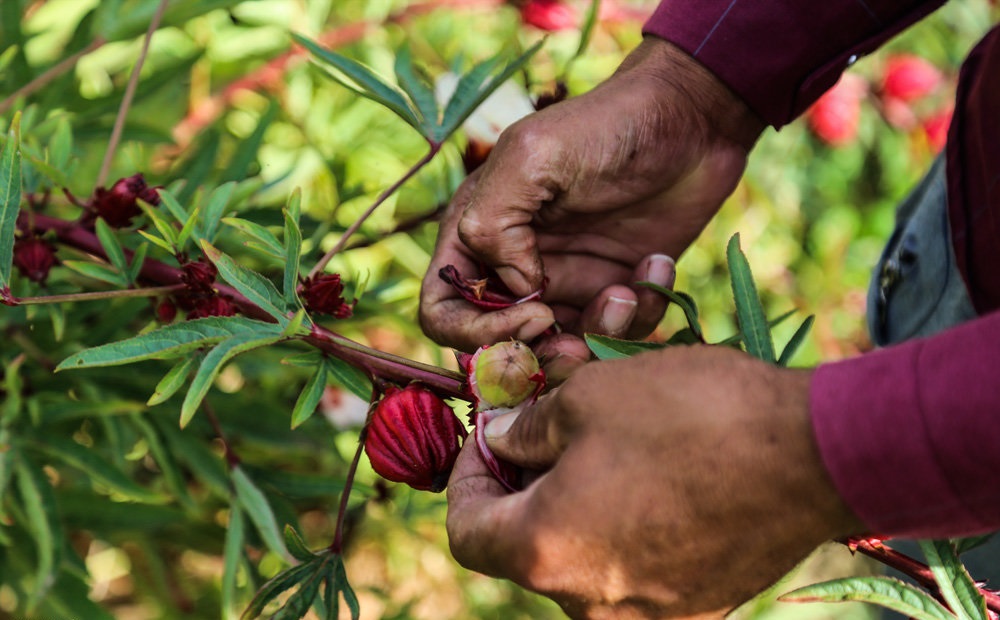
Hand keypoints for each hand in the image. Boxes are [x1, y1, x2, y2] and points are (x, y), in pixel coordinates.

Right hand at [420, 38, 764, 372]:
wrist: (691, 119)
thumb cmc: (605, 127)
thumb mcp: (532, 158)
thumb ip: (493, 224)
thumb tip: (517, 290)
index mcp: (477, 235)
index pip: (443, 310)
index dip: (474, 332)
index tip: (534, 317)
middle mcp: (514, 268)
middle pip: (501, 348)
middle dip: (540, 356)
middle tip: (578, 343)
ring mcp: (567, 283)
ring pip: (562, 351)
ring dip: (597, 337)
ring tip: (628, 292)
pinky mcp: (614, 291)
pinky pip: (615, 334)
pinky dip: (640, 313)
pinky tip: (657, 264)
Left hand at [447, 345, 864, 618]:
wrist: (813, 453)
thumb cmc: (689, 415)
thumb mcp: (589, 396)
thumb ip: (527, 427)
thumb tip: (502, 438)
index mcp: (547, 550)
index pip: (466, 529)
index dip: (465, 475)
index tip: (488, 435)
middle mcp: (591, 602)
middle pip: (525, 545)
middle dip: (524, 485)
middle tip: (544, 429)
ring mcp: (650, 613)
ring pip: (582, 558)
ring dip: (576, 505)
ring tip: (605, 447)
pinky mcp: (698, 607)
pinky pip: (636, 570)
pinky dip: (625, 528)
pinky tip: (653, 478)